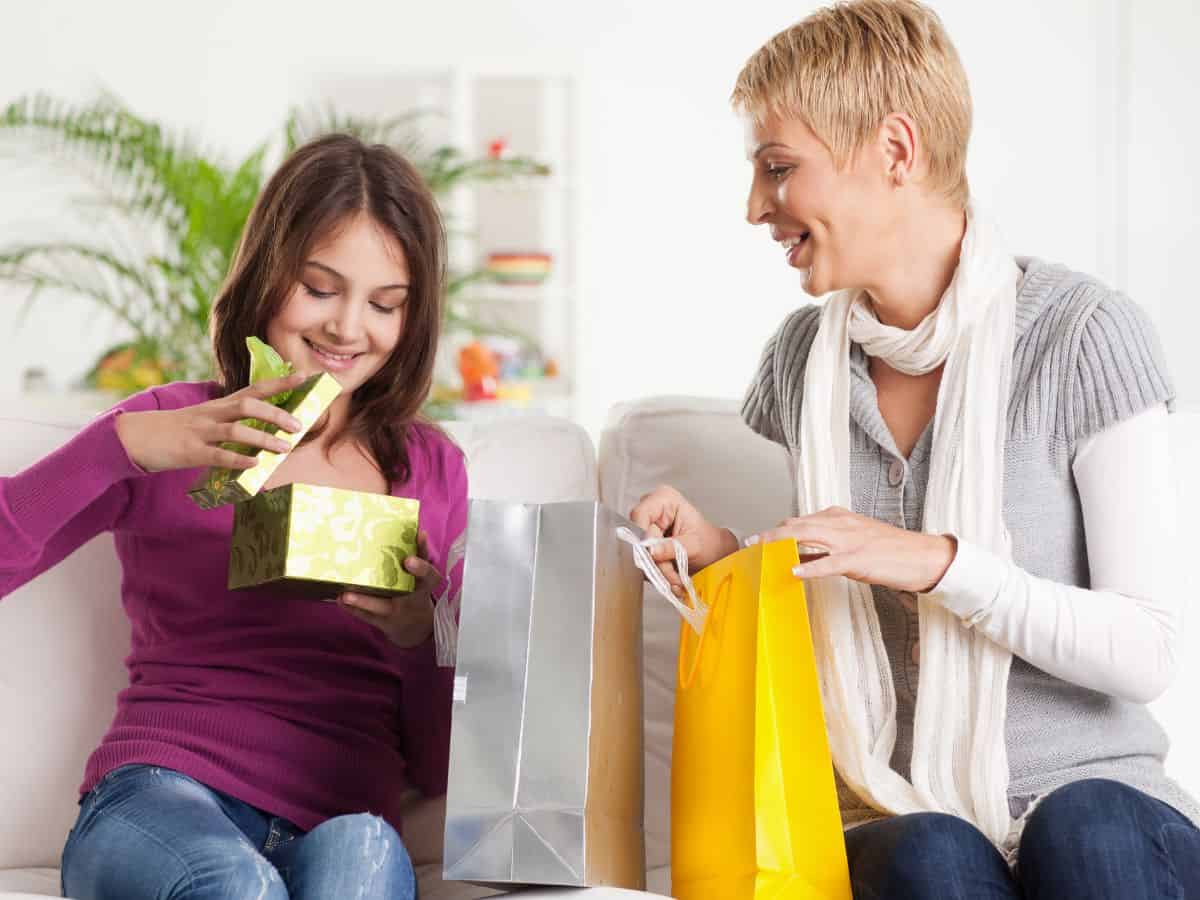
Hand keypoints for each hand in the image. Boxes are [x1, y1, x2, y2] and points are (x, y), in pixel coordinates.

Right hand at [115, 373, 308, 472]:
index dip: (280, 382)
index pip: (254, 389)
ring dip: (264, 438)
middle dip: (276, 413)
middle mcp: (212, 414)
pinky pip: (218, 455)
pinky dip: (238, 458)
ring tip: (285, 448)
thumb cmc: (176, 430)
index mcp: (219, 405)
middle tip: (298, 425)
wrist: (135, 436)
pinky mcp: (190, 451)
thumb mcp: (205, 419)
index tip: (304, 376)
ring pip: (236, 430)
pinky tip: (255, 464)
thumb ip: (231, 423)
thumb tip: (262, 436)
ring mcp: (201, 432)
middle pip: (248, 405)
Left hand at [338, 531, 440, 647]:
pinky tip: (339, 599)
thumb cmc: (417, 591)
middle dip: (388, 586)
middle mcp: (412, 600)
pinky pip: (366, 616)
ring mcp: (397, 612)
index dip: (420, 568)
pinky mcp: (382, 622)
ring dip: (363, 601)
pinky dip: (352, 609)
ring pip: (381, 607)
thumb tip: (416, 529)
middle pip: (406, 593)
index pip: (428, 575)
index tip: (409, 559)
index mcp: (424, 585)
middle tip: (384, 574)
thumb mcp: (424, 575)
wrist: (416, 627)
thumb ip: (419, 554)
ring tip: (345, 594)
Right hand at [629, 485, 738, 596]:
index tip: (652, 554)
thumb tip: (651, 550)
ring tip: (675, 577)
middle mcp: (652, 510)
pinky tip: (670, 574)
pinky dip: (656, 571)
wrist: (713, 554)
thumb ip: (672, 548)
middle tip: (671, 574)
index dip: (643, 536)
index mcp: (665, 499)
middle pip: (638, 536)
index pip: (640, 514)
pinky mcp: (645, 543)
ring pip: (639, 551)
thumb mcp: (694, 545)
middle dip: (655, 559)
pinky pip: (643, 559)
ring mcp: (647, 527)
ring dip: (657, 569)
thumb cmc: (708, 543)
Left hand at [751, 506, 956, 593]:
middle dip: (770, 534)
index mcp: (839, 517)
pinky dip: (809, 567)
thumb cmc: (888, 551)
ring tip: (760, 551)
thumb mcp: (853, 541)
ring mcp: (849, 540)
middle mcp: (840, 523)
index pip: (799, 520)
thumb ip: (826, 545)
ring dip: (780, 544)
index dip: (776, 530)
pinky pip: (828, 563)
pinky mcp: (858, 559)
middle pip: (796, 525)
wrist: (922, 556)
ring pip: (806, 537)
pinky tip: (794, 572)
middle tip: (748, 543)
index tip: (758, 540)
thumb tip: (798, 556)